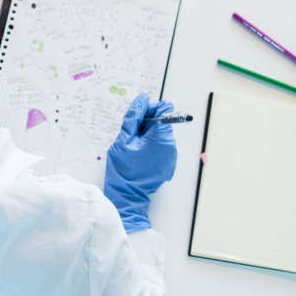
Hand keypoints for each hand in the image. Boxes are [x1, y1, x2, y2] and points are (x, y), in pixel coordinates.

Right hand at [103, 93, 177, 232]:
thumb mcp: (123, 139)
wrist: (127, 196)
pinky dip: (151, 145)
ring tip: (134, 146)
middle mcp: (171, 145)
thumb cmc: (123, 169)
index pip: (164, 109)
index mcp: (161, 137)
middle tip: (132, 134)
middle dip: (147, 123)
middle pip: (163, 121)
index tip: (138, 117)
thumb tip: (142, 99)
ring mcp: (171, 155)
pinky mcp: (168, 163)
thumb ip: (133, 117)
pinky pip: (161, 146)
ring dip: (148, 135)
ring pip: (161, 134)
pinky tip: (139, 154)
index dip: (150, 108)